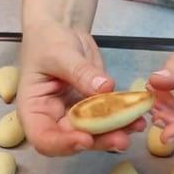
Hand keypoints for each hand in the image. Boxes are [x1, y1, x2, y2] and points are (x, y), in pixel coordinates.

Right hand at [17, 20, 145, 155]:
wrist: (61, 29)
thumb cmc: (47, 40)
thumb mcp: (60, 53)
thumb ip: (80, 72)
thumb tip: (105, 88)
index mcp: (34, 109)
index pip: (43, 138)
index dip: (64, 144)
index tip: (86, 139)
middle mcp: (53, 119)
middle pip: (73, 140)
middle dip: (98, 141)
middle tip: (121, 139)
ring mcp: (74, 115)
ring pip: (95, 133)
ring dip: (116, 133)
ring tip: (137, 126)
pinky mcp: (93, 108)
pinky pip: (107, 118)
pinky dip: (123, 119)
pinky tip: (138, 116)